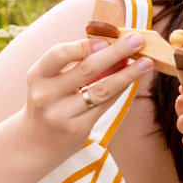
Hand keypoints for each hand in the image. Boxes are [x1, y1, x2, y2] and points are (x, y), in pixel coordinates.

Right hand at [21, 31, 151, 149]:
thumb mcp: (52, 80)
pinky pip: (105, 105)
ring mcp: (61, 114)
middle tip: (137, 40)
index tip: (108, 39)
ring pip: (101, 89)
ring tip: (146, 63)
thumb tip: (114, 46)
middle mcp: (46, 95)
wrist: (36, 143)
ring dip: (127, 74)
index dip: (85, 45)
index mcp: (37, 76)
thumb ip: (76, 63)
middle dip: (115, 52)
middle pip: (86, 69)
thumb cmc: (49, 102)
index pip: (59, 54)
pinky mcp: (77, 129)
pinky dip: (120, 90)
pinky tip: (133, 80)